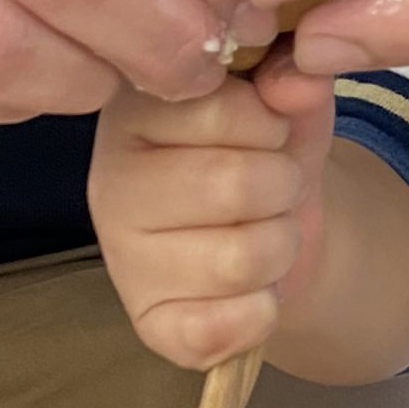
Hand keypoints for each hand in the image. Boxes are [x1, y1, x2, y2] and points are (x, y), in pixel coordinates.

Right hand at [91, 58, 334, 369]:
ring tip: (262, 230)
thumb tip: (298, 80)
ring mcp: (122, 258)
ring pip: (242, 259)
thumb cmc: (267, 149)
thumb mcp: (289, 103)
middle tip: (272, 188)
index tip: (265, 131)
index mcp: (133, 109)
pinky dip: (262, 310)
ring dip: (280, 247)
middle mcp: (110, 181)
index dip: (271, 125)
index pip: (221, 109)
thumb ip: (296, 82)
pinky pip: (226, 327)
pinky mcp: (148, 322)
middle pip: (236, 186)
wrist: (276, 225)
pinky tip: (249, 287)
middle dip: (282, 188)